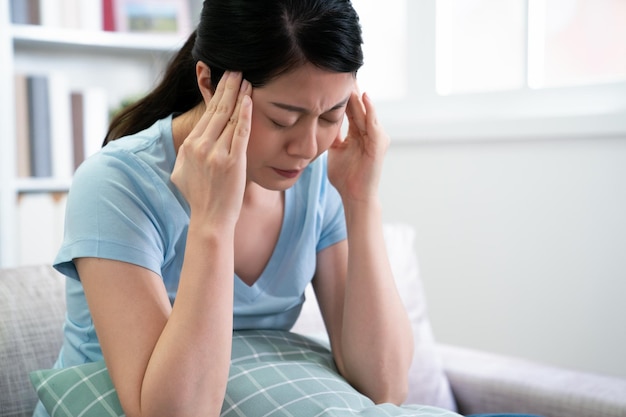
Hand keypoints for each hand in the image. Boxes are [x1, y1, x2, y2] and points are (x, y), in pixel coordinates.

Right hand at [171, 71, 252, 226]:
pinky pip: (240, 132)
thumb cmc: (199, 198)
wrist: (210, 220)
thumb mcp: (182, 173)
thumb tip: (189, 143)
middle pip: (217, 110)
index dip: (217, 95)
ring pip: (229, 118)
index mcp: (189, 146)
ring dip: (239, 96)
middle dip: (228, 87)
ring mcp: (216, 154)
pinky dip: (245, 114)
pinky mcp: (232, 162)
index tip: (225, 80)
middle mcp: (200, 147)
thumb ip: (186, 154)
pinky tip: (249, 99)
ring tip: (247, 79)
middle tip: (237, 69)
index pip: (206, 115)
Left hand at [327, 88, 388, 203]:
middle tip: (342, 70)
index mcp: (358, 133)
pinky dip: (370, 110)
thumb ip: (331, 137)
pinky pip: (374, 123)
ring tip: (351, 78)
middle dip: (350, 89)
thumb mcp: (333, 151)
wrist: (353, 195)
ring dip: (359, 94)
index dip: (341, 95)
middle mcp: (369, 132)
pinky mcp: (379, 144)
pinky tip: (364, 97)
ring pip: (366, 110)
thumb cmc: (344, 177)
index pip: (350, 109)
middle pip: (358, 105)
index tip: (330, 78)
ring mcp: (375, 137)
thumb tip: (317, 124)